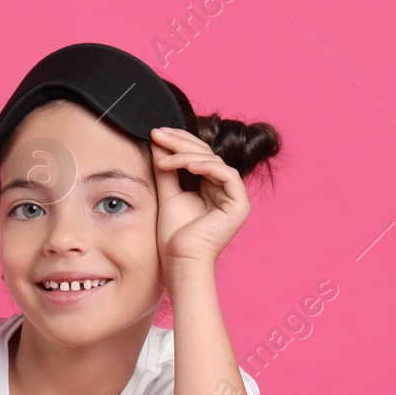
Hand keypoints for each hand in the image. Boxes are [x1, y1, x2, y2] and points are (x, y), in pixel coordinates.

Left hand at [150, 126, 250, 266]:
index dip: (178, 141)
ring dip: (187, 156)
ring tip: (164, 161)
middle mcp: (224, 188)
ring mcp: (234, 196)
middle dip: (180, 142)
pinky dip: (207, 168)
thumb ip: (165, 168)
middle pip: (206, 153)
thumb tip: (157, 142)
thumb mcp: (167, 193)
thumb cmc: (173, 234)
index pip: (197, 154)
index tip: (156, 133)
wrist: (180, 261)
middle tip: (157, 134)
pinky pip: (228, 175)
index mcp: (209, 186)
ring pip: (214, 161)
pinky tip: (187, 167)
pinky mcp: (240, 205)